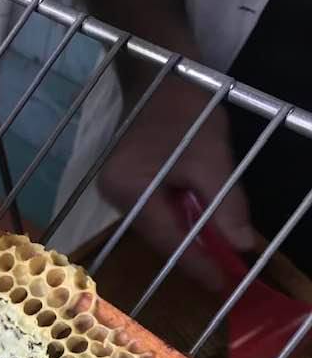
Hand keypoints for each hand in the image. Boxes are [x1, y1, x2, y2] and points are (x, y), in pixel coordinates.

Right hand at [99, 76, 255, 291]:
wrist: (161, 71)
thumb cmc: (188, 108)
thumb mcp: (214, 157)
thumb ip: (227, 204)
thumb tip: (243, 246)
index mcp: (131, 188)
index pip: (168, 239)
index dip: (197, 265)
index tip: (222, 285)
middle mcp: (114, 195)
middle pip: (159, 237)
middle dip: (193, 254)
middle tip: (226, 273)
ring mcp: (114, 190)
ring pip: (156, 227)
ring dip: (187, 238)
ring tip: (217, 254)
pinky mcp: (122, 184)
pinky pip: (153, 212)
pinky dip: (178, 220)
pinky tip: (199, 226)